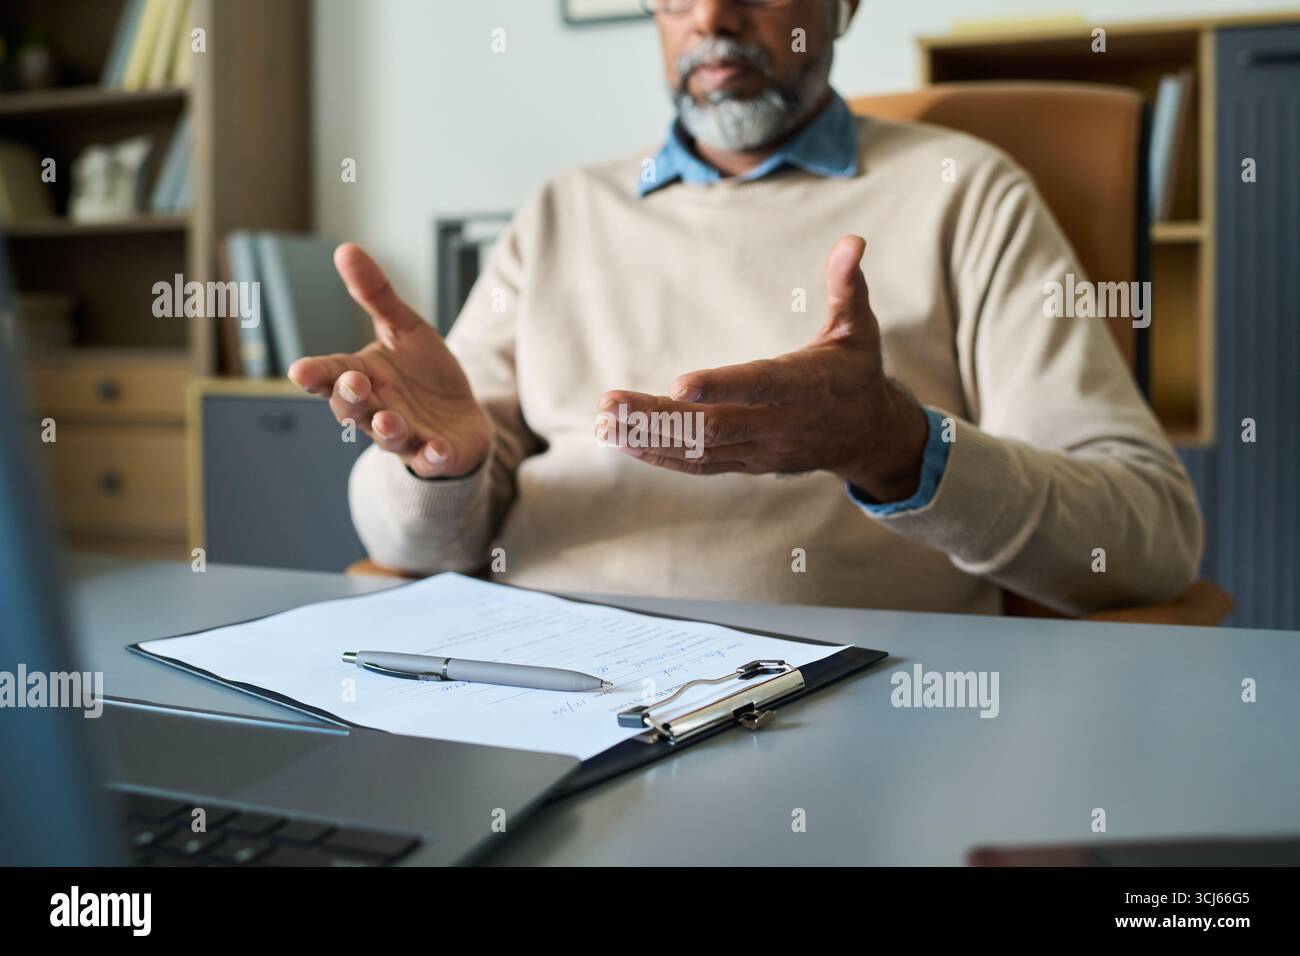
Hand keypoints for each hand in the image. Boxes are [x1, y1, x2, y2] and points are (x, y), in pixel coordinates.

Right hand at [288, 244, 492, 477]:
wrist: (462, 420)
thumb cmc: (424, 375)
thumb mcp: (403, 329)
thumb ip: (375, 295)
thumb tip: (345, 249)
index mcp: (363, 378)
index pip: (330, 376)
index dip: (315, 375)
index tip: (299, 369)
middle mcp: (377, 410)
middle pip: (354, 409)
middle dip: (351, 397)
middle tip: (353, 382)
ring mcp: (406, 436)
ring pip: (389, 437)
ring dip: (388, 430)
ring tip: (389, 421)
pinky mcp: (437, 454)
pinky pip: (432, 459)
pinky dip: (434, 456)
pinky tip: (439, 449)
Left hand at [596, 235, 928, 501]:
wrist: (867, 435)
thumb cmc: (855, 372)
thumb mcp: (858, 327)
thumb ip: (848, 285)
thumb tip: (852, 241)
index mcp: (802, 385)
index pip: (758, 386)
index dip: (720, 387)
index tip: (677, 384)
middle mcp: (778, 424)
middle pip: (713, 425)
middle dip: (658, 416)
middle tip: (611, 403)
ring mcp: (759, 450)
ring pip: (698, 449)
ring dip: (647, 436)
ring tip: (603, 422)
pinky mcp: (746, 464)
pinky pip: (697, 465)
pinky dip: (659, 455)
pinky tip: (623, 441)